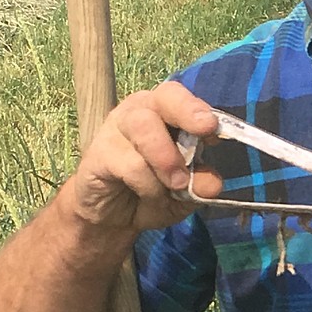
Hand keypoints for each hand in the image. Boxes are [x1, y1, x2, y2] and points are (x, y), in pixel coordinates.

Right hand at [63, 82, 222, 236]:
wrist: (111, 215)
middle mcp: (140, 110)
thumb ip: (199, 185)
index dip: (197, 108)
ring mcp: (115, 128)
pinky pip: (130, 164)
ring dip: (167, 160)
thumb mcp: (184, 193)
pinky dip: (147, 185)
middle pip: (164, 97)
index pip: (179, 95)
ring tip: (175, 185)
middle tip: (205, 132)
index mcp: (165, 112)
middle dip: (187, 113)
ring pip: (145, 127)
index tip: (213, 128)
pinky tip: (148, 194)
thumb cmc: (151, 192)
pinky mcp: (98, 153)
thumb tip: (213, 184)